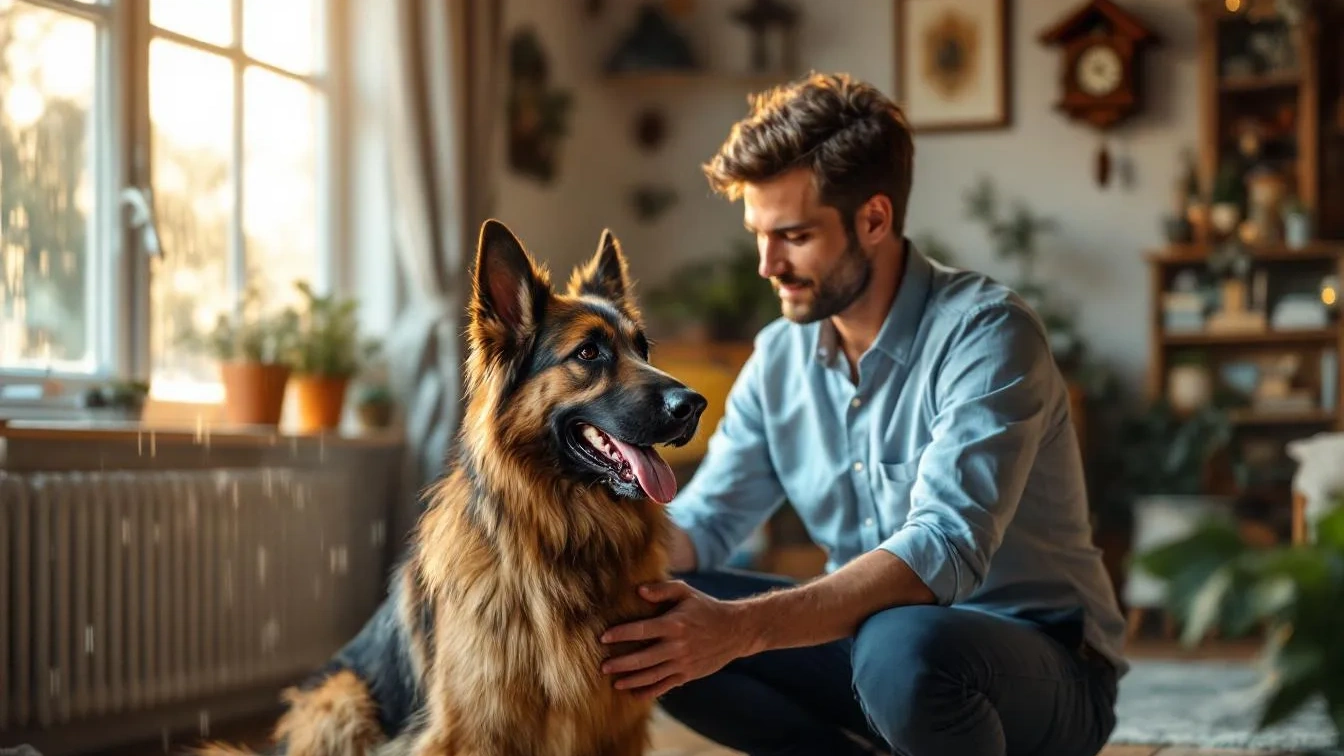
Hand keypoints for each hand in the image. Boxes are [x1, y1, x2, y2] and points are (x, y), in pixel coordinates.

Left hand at [600, 580, 756, 700]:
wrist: (735, 630)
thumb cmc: (706, 608)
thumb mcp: (686, 593)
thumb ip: (662, 590)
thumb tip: (639, 591)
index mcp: (674, 624)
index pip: (642, 630)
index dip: (621, 634)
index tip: (602, 638)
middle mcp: (677, 646)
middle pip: (643, 658)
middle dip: (620, 663)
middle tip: (602, 667)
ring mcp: (683, 662)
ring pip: (652, 675)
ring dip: (632, 681)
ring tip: (614, 683)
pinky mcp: (688, 674)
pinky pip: (665, 686)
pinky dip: (649, 692)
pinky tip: (635, 694)